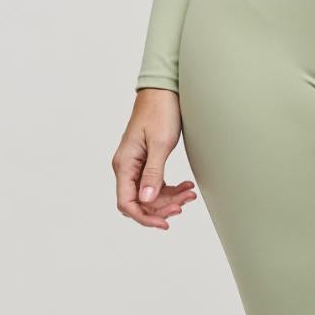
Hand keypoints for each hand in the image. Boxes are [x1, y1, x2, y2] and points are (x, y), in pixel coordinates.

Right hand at [115, 87, 198, 229]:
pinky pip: (155, 184)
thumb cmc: (160, 111)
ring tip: (190, 194)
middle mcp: (126, 167)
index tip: (165, 223)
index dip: (144, 217)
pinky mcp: (146, 162)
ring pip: (149, 195)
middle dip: (162, 208)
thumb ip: (153, 173)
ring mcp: (136, 165)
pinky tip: (186, 186)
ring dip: (169, 198)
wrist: (164, 91)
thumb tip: (147, 200)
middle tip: (184, 204)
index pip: (126, 202)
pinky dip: (170, 188)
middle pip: (139, 202)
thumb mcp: (160, 144)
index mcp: (124, 164)